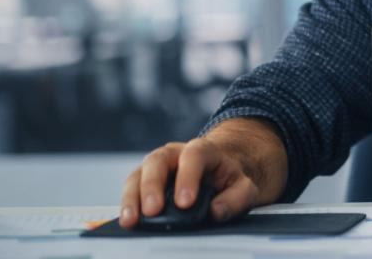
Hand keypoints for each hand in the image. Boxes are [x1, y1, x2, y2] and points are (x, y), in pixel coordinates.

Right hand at [119, 119, 286, 228]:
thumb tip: (215, 211)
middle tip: (152, 211)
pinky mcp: (144, 181)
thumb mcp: (244, 187)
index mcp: (203, 150)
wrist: (220, 172)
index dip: (188, 177)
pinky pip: (131, 189)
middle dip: (152, 186)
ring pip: (138, 174)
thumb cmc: (230, 179)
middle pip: (157, 160)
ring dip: (132, 197)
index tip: (185, 203)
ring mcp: (157, 166)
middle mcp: (175, 153)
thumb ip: (236, 198)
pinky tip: (128, 221)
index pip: (194, 156)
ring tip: (132, 221)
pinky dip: (127, 204)